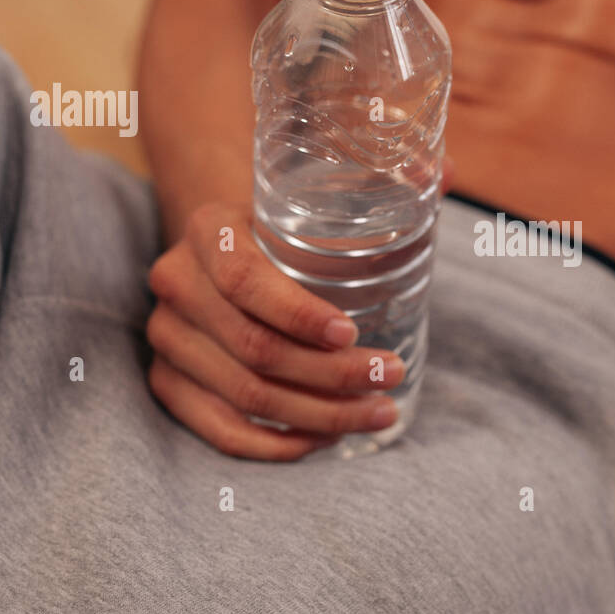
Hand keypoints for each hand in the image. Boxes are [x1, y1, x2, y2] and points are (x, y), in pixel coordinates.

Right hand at [145, 202, 404, 460]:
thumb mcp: (320, 191)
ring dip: (319, 414)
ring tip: (380, 412)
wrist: (224, 242)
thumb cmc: (286, 220)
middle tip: (391, 376)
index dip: (297, 313)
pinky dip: (276, 443)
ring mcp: (167, 337)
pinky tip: (325, 440)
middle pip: (254, 347)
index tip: (352, 334)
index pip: (244, 279)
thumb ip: (384, 178)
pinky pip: (219, 429)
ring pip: (244, 394)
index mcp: (209, 229)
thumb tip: (447, 169)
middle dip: (332, 374)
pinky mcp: (168, 381)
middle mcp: (177, 284)